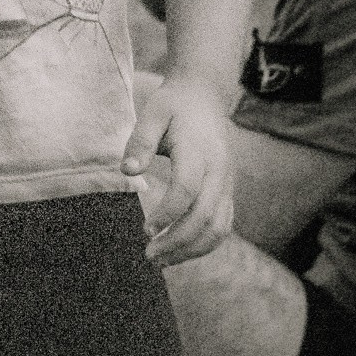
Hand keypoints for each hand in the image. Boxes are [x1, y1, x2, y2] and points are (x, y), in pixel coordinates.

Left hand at [124, 74, 234, 265]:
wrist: (206, 95)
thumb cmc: (174, 105)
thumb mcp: (153, 112)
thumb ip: (140, 140)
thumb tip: (127, 171)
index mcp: (200, 152)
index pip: (188, 190)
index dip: (168, 213)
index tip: (146, 229)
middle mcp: (220, 171)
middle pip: (206, 217)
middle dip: (178, 242)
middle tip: (150, 255)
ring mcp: (228, 183)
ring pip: (219, 228)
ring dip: (192, 250)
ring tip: (162, 260)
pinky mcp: (228, 191)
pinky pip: (223, 225)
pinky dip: (204, 244)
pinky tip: (179, 250)